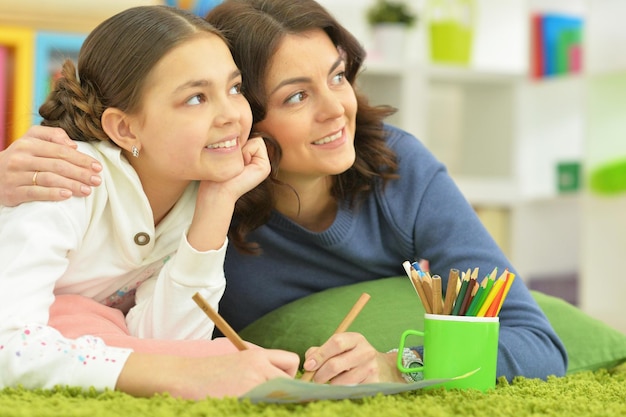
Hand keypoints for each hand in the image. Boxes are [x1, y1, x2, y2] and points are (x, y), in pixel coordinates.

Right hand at [0, 126, 101, 205]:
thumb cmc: (19, 158)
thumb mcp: (31, 140)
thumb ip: (52, 136)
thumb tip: (73, 144)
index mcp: (28, 144)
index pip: (60, 151)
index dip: (81, 159)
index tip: (97, 167)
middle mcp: (21, 158)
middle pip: (57, 165)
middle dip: (81, 173)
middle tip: (97, 180)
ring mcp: (15, 175)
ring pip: (49, 179)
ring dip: (71, 185)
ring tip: (88, 190)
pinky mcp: (12, 192)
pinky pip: (35, 193)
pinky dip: (53, 194)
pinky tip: (67, 196)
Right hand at [117, 347, 299, 398]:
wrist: (183, 377)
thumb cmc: (209, 372)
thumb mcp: (239, 361)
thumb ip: (260, 368)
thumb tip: (283, 381)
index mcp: (257, 356)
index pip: (291, 361)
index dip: (291, 375)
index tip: (284, 385)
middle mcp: (258, 367)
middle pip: (290, 382)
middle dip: (288, 392)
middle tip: (273, 398)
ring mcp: (251, 385)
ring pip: (280, 397)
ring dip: (274, 402)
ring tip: (260, 403)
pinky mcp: (242, 399)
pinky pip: (263, 407)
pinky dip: (260, 409)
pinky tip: (249, 407)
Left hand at [199, 135, 270, 201]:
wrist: (216, 191)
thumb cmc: (215, 174)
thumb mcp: (224, 154)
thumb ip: (234, 141)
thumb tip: (236, 126)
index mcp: (251, 158)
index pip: (247, 135)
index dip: (236, 142)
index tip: (228, 157)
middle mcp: (259, 161)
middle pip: (253, 136)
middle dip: (240, 145)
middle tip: (232, 162)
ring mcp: (264, 165)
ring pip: (256, 139)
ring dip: (242, 149)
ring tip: (236, 165)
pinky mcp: (265, 167)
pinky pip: (257, 144)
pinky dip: (245, 152)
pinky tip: (240, 167)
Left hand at [302, 332, 404, 383]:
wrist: (383, 369)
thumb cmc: (354, 357)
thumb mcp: (341, 348)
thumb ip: (321, 351)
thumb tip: (309, 361)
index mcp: (356, 338)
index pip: (336, 343)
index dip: (320, 355)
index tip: (308, 366)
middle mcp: (366, 351)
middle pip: (335, 364)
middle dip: (320, 374)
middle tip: (315, 379)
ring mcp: (370, 368)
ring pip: (340, 381)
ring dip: (330, 383)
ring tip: (332, 380)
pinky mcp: (373, 383)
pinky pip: (349, 390)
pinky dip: (340, 389)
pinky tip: (343, 384)